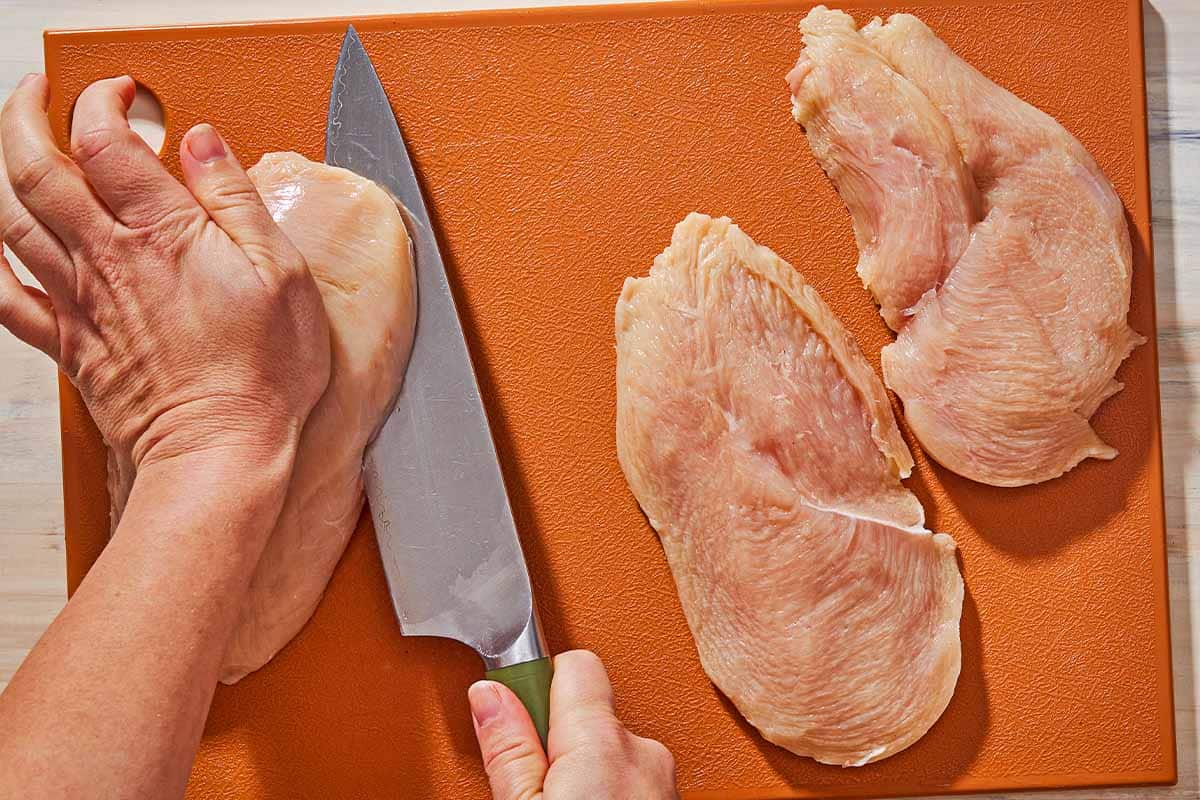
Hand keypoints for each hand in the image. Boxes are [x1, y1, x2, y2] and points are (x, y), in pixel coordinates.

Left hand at [0, 74, 329, 468]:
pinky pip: (8, 296)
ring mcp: (82, 301)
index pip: (105, 139)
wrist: (221, 448)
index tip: (122, 92)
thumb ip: (236, 199)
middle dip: (26, 115)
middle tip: (39, 92)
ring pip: (10, 218)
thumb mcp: (281, 272)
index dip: (104, 100)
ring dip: (3, 170)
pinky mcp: (72, 344)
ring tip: (18, 145)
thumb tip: (204, 142)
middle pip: (35, 167)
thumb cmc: (263, 370)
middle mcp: (108, 258)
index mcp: (162, 233)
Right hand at [469, 650, 677, 799]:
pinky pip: (630, 779)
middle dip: (556, 740)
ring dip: (583, 772)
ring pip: (609, 752)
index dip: (537, 683)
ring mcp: (663, 780)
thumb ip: (508, 749)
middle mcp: (644, 752)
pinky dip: (608, 791)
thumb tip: (488, 693)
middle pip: (587, 714)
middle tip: (531, 783)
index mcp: (603, 741)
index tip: (512, 710)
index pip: (574, 664)